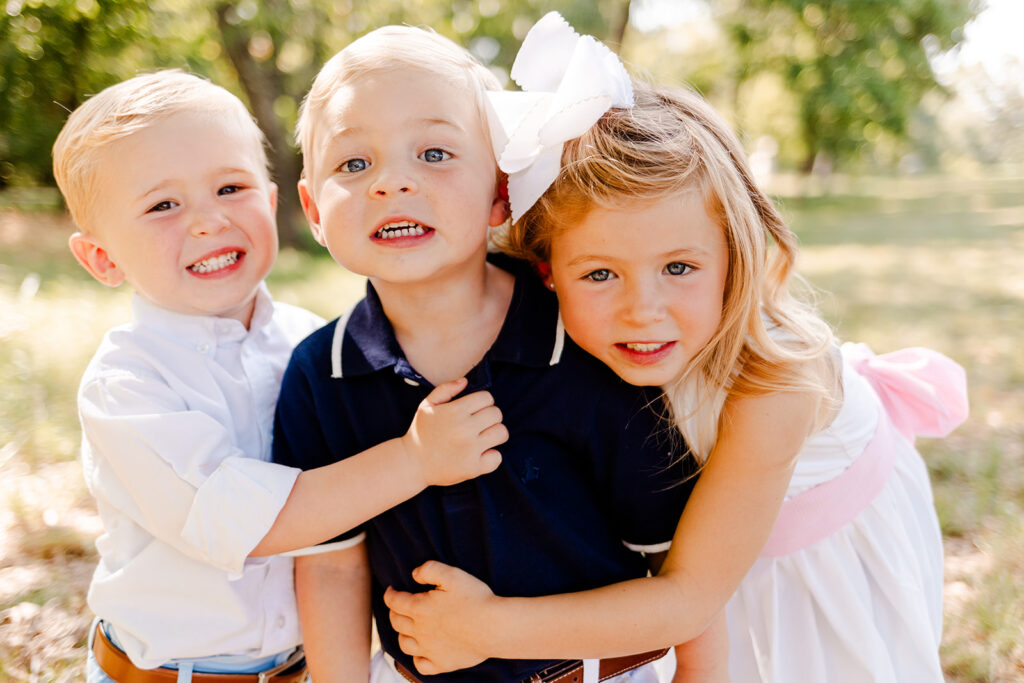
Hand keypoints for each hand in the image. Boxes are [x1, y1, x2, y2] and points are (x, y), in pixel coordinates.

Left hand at [383, 561, 498, 674]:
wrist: (494, 627)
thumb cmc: (475, 599)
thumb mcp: (453, 575)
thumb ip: (430, 569)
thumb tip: (414, 574)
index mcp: (420, 608)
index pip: (394, 602)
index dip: (389, 594)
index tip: (391, 590)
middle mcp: (420, 631)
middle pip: (396, 622)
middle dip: (394, 612)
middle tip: (398, 606)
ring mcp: (429, 650)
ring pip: (404, 644)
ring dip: (402, 634)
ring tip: (407, 628)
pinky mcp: (442, 663)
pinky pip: (421, 666)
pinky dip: (417, 659)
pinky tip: (421, 652)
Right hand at [400, 378, 506, 487]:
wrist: (412, 464)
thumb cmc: (421, 432)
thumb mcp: (427, 406)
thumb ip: (446, 389)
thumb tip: (465, 381)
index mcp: (455, 411)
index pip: (487, 398)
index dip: (482, 402)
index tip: (474, 409)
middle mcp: (464, 429)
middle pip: (497, 414)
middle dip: (489, 416)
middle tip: (478, 424)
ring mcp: (470, 449)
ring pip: (501, 433)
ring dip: (494, 433)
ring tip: (482, 437)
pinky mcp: (473, 468)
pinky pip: (497, 458)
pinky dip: (491, 456)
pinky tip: (479, 454)